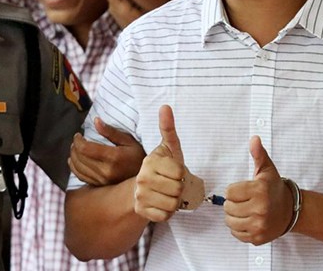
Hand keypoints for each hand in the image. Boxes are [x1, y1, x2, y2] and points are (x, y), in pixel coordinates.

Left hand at [69, 117, 145, 185]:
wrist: (145, 176)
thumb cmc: (138, 155)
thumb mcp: (128, 140)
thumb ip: (110, 131)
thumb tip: (96, 121)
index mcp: (113, 157)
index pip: (86, 149)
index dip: (78, 140)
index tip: (78, 135)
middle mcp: (106, 171)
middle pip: (80, 158)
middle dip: (75, 147)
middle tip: (77, 140)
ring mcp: (103, 181)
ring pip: (78, 168)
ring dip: (73, 157)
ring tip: (75, 148)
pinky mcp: (100, 186)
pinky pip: (81, 177)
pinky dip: (74, 168)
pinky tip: (74, 161)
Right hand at [133, 105, 185, 222]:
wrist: (147, 187)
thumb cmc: (164, 166)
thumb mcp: (169, 147)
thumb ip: (168, 128)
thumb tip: (165, 106)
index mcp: (150, 161)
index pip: (179, 172)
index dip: (182, 173)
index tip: (175, 171)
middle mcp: (142, 178)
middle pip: (177, 189)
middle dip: (180, 188)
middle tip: (173, 184)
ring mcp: (140, 196)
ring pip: (172, 204)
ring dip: (175, 201)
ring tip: (168, 193)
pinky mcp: (141, 211)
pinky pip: (166, 216)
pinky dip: (168, 212)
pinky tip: (162, 203)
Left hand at [224, 136, 293, 244]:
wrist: (290, 211)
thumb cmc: (274, 188)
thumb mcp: (267, 169)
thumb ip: (258, 154)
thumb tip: (254, 138)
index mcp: (259, 191)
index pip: (229, 192)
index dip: (234, 190)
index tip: (244, 190)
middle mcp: (260, 209)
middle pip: (228, 207)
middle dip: (233, 203)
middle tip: (244, 200)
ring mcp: (259, 226)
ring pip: (230, 222)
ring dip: (234, 216)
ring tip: (245, 210)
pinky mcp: (257, 238)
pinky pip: (236, 234)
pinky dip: (238, 228)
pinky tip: (248, 220)